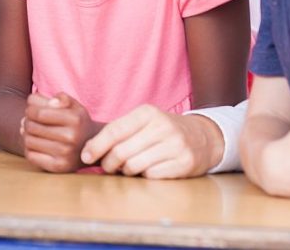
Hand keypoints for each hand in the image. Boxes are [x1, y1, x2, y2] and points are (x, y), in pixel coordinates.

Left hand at [22, 92, 97, 172]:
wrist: (94, 149)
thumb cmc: (77, 123)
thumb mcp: (75, 106)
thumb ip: (62, 98)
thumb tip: (51, 103)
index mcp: (74, 119)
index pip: (38, 112)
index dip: (29, 109)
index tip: (31, 110)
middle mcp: (71, 137)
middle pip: (31, 126)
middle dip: (26, 120)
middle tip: (30, 120)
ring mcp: (65, 154)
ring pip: (28, 140)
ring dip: (25, 134)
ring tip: (32, 131)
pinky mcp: (58, 167)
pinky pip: (31, 155)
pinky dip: (28, 148)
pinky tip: (35, 143)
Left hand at [81, 104, 222, 178]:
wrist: (203, 138)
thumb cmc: (162, 131)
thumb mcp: (143, 122)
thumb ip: (119, 132)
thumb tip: (88, 152)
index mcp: (148, 113)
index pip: (114, 130)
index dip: (96, 146)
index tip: (86, 157)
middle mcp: (162, 126)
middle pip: (121, 152)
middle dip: (108, 163)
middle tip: (108, 167)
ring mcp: (175, 145)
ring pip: (134, 166)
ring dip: (125, 171)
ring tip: (128, 168)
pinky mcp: (184, 163)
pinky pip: (151, 176)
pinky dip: (144, 176)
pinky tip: (147, 170)